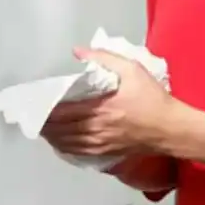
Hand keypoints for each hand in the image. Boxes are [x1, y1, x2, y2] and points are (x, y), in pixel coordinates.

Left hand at [39, 48, 175, 158]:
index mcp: (100, 109)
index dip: (46, 109)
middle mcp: (96, 129)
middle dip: (44, 123)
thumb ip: (104, 58)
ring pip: (66, 143)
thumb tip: (78, 51)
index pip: (62, 111)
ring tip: (42, 128)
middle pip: (60, 129)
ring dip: (51, 136)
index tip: (36, 102)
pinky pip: (77, 152)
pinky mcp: (106, 153)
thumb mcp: (132, 70)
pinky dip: (64, 148)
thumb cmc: (152, 99)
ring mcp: (100, 143)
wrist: (171, 128)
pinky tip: (59, 142)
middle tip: (34, 115)